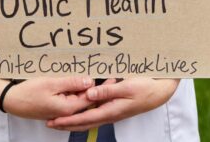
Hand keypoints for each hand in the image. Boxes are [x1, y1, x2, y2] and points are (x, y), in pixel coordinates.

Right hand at [0, 77, 94, 119]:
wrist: (11, 100)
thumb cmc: (28, 93)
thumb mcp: (51, 84)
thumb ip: (72, 83)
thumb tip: (90, 81)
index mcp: (68, 108)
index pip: (91, 97)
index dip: (100, 86)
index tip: (108, 75)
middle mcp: (66, 111)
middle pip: (86, 96)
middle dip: (91, 84)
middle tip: (100, 71)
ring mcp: (61, 109)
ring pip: (77, 95)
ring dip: (80, 84)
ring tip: (84, 70)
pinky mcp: (57, 105)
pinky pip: (69, 95)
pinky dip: (72, 87)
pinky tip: (71, 76)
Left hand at [46, 78, 179, 130]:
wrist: (159, 92)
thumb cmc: (145, 88)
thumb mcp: (127, 87)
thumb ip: (107, 91)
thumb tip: (89, 94)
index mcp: (111, 111)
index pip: (84, 118)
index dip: (67, 120)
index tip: (53, 121)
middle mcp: (110, 114)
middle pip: (84, 122)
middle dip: (66, 124)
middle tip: (50, 123)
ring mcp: (112, 112)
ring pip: (89, 118)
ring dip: (74, 119)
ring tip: (60, 118)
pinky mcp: (115, 107)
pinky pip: (96, 111)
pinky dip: (85, 112)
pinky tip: (81, 105)